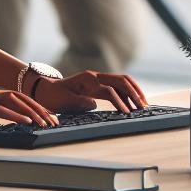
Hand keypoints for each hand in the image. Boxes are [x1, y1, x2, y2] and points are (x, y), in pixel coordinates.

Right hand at [0, 87, 59, 129]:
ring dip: (32, 112)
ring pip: (15, 101)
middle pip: (22, 98)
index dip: (37, 107)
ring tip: (44, 123)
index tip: (50, 117)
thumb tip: (11, 117)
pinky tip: (25, 122)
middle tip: (54, 121)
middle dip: (41, 109)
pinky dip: (15, 115)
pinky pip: (0, 110)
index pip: (21, 98)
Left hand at [31, 71, 149, 112]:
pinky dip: (127, 94)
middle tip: (143, 107)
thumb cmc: (54, 97)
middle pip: (121, 80)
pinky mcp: (99, 83)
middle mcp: (95, 76)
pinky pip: (117, 86)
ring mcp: (98, 78)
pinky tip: (132, 104)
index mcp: (87, 80)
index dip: (119, 102)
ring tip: (143, 105)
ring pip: (122, 81)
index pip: (109, 90)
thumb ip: (80, 103)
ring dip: (134, 92)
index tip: (127, 114)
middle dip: (134, 93)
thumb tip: (95, 104)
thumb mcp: (65, 102)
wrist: (47, 90)